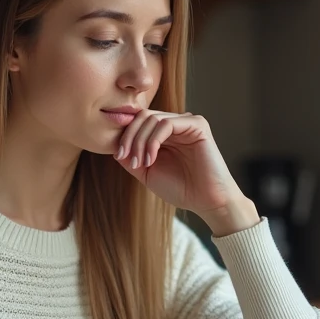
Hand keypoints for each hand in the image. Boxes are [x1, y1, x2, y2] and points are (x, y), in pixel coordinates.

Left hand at [114, 110, 259, 235]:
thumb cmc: (181, 189)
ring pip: (152, 118)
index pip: (139, 121)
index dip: (125, 135)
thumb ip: (131, 158)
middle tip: (125, 158)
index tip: (119, 155)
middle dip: (129, 136)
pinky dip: (153, 141)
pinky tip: (151, 159)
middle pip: (142, 116)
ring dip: (140, 141)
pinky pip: (167, 123)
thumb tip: (112, 144)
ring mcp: (187, 122)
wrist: (207, 202)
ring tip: (140, 163)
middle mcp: (176, 124)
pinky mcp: (198, 125)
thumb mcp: (147, 173)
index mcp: (165, 133)